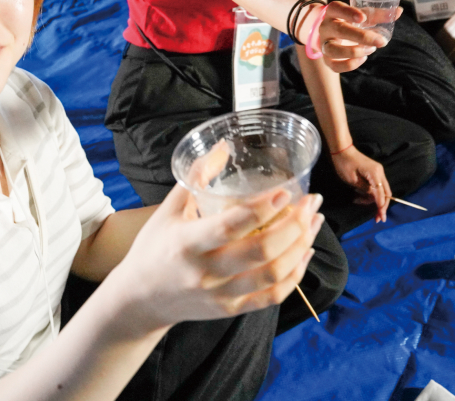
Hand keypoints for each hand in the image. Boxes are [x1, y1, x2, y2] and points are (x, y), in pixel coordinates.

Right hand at [113, 184, 321, 329]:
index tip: (286, 192)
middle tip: (311, 202)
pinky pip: (272, 296)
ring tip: (315, 221)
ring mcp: (220, 294)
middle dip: (294, 225)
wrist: (140, 300)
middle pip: (261, 251)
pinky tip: (305, 252)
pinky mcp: (231, 309)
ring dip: (301, 246)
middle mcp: (205, 272)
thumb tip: (223, 145)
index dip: (262, 209)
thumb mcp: (167, 210)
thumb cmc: (154, 248)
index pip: (230, 225)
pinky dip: (295, 274)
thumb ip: (196, 176)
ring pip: (273, 274)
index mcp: (187, 243)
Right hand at [306, 1, 398, 73]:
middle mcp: (325, 27)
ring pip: (334, 50)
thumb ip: (378, 14)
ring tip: (371, 49)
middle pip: (339, 30)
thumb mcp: (361, 15)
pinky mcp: (326, 59)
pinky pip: (335, 65)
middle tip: (381, 41)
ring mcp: (324, 44)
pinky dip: (350, 64)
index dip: (349, 13)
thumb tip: (399, 11)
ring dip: (355, 51)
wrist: (329, 34)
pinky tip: (363, 59)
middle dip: (362, 37)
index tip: (363, 18)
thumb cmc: (349, 22)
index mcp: (333, 11)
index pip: (337, 8)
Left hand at [330, 146, 390, 222]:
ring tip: (357, 200)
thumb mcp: (353, 181)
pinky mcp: (374, 172)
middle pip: (386, 193)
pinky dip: (370, 193)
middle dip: (382, 206)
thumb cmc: (344, 164)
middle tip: (377, 218)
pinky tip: (360, 196)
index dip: (381, 207)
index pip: (381, 194)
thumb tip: (374, 199)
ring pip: (381, 191)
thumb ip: (366, 190)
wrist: (342, 150)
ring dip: (372, 199)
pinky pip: (376, 186)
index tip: (381, 218)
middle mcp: (380, 172)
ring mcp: (378, 172)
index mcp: (375, 174)